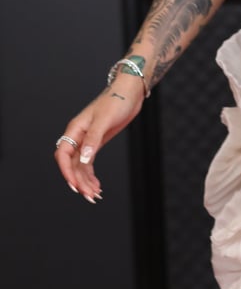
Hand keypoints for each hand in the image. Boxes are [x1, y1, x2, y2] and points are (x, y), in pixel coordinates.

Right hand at [54, 74, 144, 202]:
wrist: (130, 92)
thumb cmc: (116, 101)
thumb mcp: (105, 120)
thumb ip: (93, 140)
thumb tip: (83, 159)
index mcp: (75, 129)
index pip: (63, 154)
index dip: (66, 171)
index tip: (74, 185)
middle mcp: (79, 136)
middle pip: (72, 164)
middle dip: (79, 180)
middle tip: (89, 196)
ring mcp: (87, 140)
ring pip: (80, 166)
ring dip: (85, 181)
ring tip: (94, 195)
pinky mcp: (97, 143)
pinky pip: (89, 163)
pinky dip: (91, 175)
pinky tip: (96, 186)